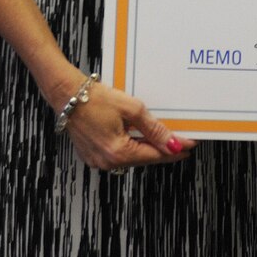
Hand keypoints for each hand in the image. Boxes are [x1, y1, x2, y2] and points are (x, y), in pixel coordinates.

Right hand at [59, 80, 193, 170]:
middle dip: (163, 150)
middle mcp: (108, 162)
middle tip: (182, 142)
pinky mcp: (92, 155)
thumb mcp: (131, 109)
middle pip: (144, 159)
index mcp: (118, 152)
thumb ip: (153, 129)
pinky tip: (141, 138)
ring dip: (147, 149)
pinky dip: (131, 147)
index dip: (175, 149)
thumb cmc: (95, 99)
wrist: (66, 95)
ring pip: (132, 157)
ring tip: (165, 139)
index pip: (156, 155)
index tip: (190, 145)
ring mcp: (98, 160)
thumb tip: (172, 143)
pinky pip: (118, 154)